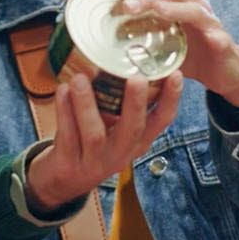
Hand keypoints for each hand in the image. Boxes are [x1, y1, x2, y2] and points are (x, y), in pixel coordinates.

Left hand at [26, 73, 181, 212]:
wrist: (63, 182)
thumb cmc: (90, 144)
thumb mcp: (113, 129)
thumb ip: (120, 103)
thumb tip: (123, 57)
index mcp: (136, 142)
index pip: (161, 122)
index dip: (171, 100)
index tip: (176, 74)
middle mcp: (120, 154)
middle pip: (133, 130)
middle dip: (136, 104)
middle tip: (136, 78)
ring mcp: (95, 162)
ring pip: (95, 134)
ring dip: (87, 104)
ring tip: (80, 79)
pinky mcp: (70, 164)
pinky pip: (67, 135)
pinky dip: (64, 111)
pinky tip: (62, 90)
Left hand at [115, 0, 238, 107]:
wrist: (225, 72)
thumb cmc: (188, 54)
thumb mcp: (158, 41)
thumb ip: (135, 35)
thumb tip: (97, 36)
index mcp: (176, 2)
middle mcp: (193, 5)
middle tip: (126, 4)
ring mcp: (209, 22)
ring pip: (192, 6)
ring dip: (171, 7)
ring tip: (153, 11)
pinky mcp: (222, 42)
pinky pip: (217, 34)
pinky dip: (208, 32)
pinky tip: (202, 35)